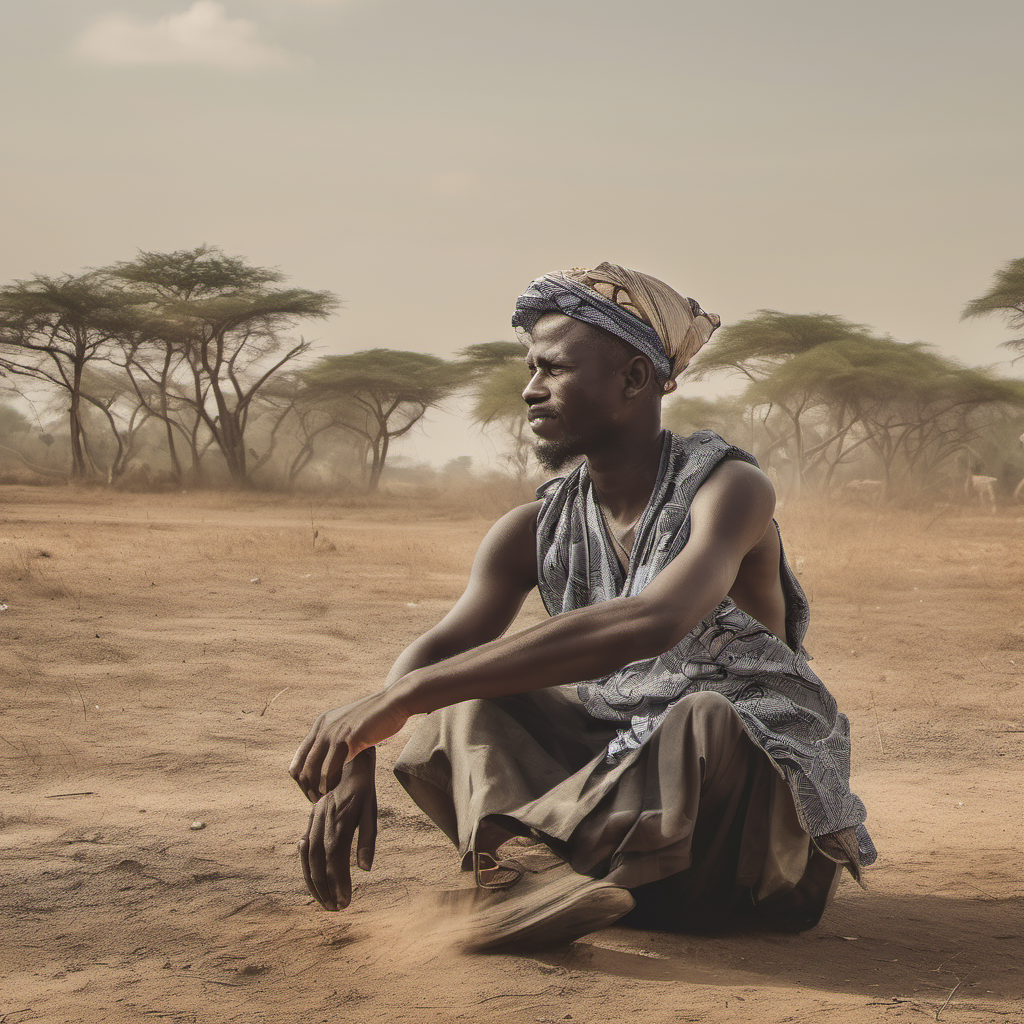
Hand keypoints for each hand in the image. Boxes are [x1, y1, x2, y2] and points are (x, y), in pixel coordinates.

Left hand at [289, 690, 408, 801]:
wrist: (393, 703)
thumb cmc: (378, 717)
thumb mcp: (351, 727)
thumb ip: (339, 738)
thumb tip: (336, 756)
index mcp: (321, 724)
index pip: (299, 757)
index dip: (302, 777)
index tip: (310, 790)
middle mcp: (322, 728)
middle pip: (302, 766)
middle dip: (305, 787)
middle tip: (314, 799)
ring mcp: (333, 733)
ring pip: (312, 769)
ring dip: (316, 788)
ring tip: (322, 798)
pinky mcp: (346, 739)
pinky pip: (329, 768)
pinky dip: (328, 783)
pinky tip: (334, 789)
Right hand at [298, 748, 376, 909]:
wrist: (347, 760)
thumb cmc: (364, 788)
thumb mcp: (371, 810)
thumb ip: (368, 840)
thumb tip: (365, 869)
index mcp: (340, 824)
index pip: (336, 862)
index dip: (339, 884)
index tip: (346, 902)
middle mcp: (323, 824)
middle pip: (319, 864)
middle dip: (325, 889)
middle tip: (335, 909)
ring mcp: (314, 821)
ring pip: (309, 857)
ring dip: (314, 882)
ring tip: (323, 901)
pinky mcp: (311, 817)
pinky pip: (305, 845)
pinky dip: (305, 863)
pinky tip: (309, 875)